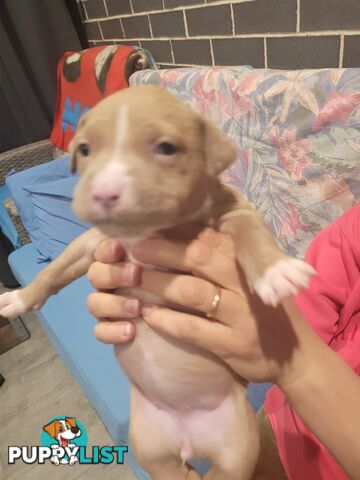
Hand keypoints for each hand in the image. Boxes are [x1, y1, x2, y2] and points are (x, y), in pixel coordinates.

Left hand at [88, 229, 304, 385]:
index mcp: (248, 263)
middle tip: (134, 248)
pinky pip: (193, 329)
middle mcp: (245, 284)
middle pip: (197, 257)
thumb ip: (226, 259)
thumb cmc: (267, 310)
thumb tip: (186, 235)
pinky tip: (147, 314)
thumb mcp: (253, 278)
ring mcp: (240, 315)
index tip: (150, 226)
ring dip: (159, 283)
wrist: (296, 355)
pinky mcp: (233, 344)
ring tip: (134, 279)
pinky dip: (167, 320)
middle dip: (162, 250)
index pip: (209, 237)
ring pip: (192, 291)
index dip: (177, 230)